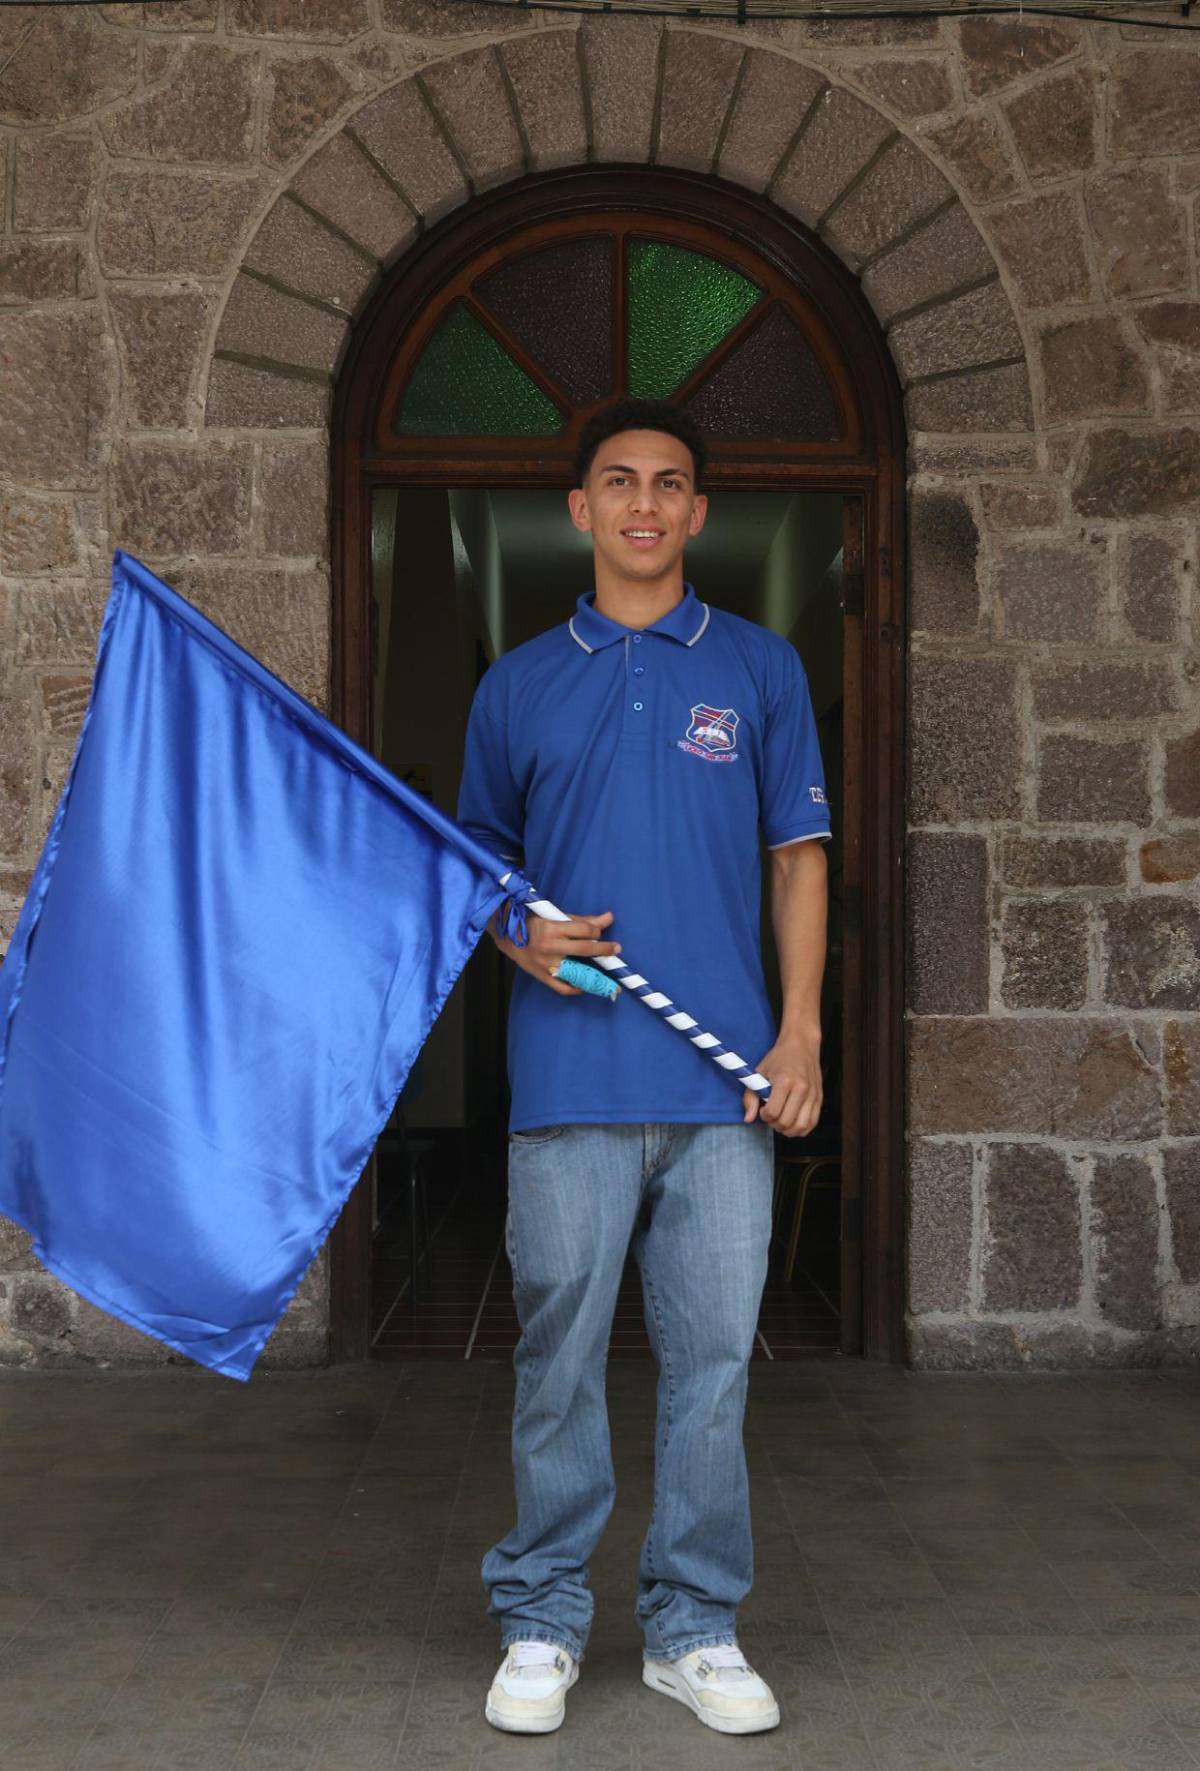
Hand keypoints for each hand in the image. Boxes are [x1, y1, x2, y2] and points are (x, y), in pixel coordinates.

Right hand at [491, 908, 621, 995]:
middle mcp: (549, 947)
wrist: (508, 938)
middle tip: (616, 948)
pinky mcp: (543, 977)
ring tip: (606, 973)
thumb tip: (608, 918)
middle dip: (604, 949)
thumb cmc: (534, 924)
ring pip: (577, 971)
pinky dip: (576, 989)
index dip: (597, 930)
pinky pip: (563, 988)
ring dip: (595, 973)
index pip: (583, 930)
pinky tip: (585, 986)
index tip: (602, 931)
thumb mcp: (555, 917)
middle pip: (585, 949)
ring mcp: (546, 964)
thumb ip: (582, 920)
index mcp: (552, 928)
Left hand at [743, 1032, 821, 1136]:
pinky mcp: (820, 1098)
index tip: (762, 1109)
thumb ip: (750, 1097)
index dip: (763, 1115)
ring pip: (800, 1127)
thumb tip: (748, 1119)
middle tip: (771, 1115)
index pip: (772, 1112)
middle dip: (774, 1124)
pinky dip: (801, 1129)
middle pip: (786, 1122)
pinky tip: (793, 1122)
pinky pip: (812, 1123)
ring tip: (781, 1120)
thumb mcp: (759, 1073)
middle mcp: (801, 1089)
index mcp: (784, 1081)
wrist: (802, 1045)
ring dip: (787, 1130)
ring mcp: (812, 1095)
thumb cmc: (778, 1058)